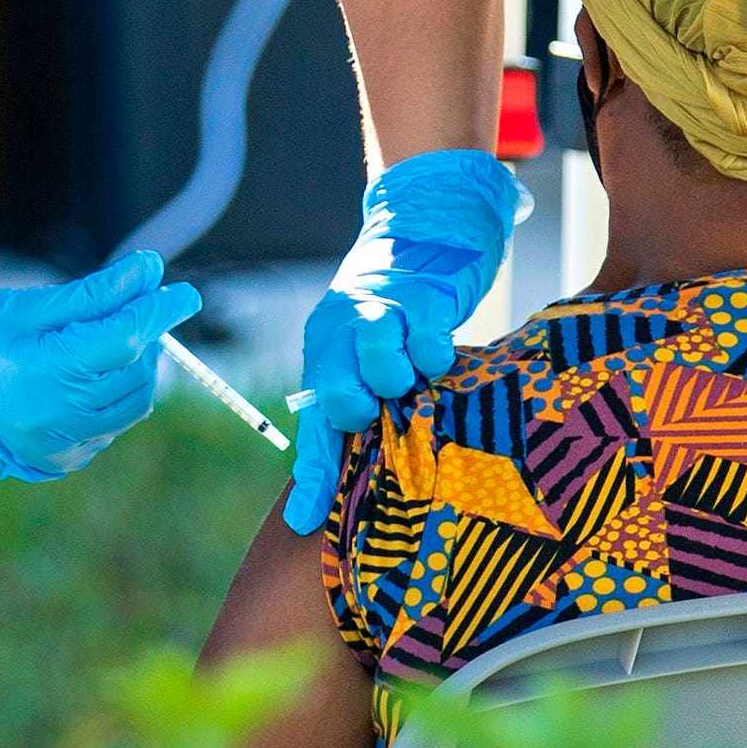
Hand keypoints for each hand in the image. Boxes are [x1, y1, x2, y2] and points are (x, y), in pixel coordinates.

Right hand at [0, 249, 202, 482]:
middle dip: (144, 338)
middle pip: (134, 372)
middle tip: (133, 312)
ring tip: (109, 344)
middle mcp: (56, 417)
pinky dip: (113, 398)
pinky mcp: (60, 460)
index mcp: (43, 372)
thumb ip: (93, 294)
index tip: (184, 293)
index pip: (124, 338)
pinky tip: (86, 378)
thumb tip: (148, 272)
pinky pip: (110, 426)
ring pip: (131, 404)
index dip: (158, 312)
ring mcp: (59, 445)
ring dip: (135, 370)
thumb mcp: (28, 307)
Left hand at [284, 149, 526, 531]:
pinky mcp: (422, 298)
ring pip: (380, 368)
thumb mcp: (369, 348)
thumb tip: (360, 471)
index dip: (313, 478)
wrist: (426, 223)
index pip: (314, 425)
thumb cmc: (400, 303)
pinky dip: (438, 355)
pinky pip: (428, 344)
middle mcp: (341, 331)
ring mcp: (381, 312)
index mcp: (323, 349)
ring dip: (403, 380)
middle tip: (388, 403)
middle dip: (363, 411)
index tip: (306, 524)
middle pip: (337, 396)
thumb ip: (364, 398)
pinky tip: (441, 347)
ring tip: (417, 373)